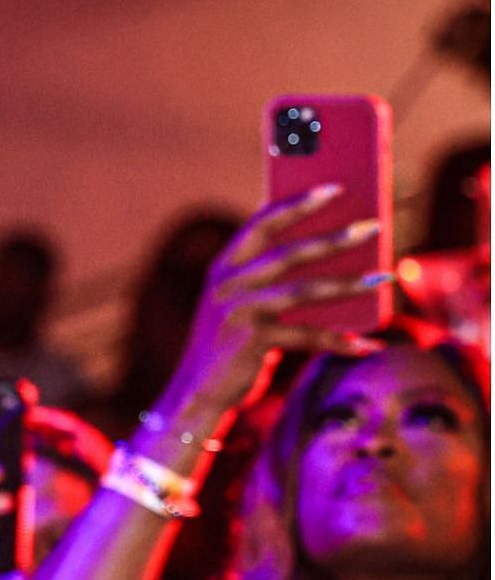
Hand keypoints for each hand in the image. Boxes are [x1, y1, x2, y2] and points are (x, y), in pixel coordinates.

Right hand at [153, 184, 384, 435]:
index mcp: (223, 268)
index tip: (334, 187)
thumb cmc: (228, 345)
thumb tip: (329, 257)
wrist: (197, 392)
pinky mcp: (251, 341)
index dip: (297, 204)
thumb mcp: (240, 305)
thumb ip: (267, 280)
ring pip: (303, 290)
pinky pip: (306, 336)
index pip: (262, 224)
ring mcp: (238, 311)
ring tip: (382, 278)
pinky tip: (366, 345)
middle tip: (373, 226)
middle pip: (289, 252)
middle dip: (335, 237)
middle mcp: (227, 284)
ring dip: (348, 284)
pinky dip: (338, 342)